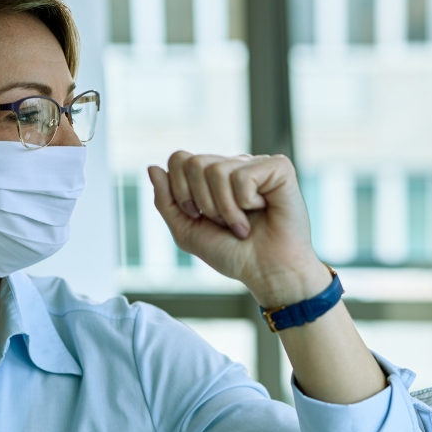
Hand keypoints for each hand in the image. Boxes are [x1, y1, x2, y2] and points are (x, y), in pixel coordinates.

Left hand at [148, 153, 329, 306]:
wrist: (267, 272)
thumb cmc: (234, 254)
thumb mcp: (188, 231)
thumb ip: (166, 201)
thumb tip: (152, 167)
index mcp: (213, 176)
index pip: (179, 160)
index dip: (181, 191)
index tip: (198, 216)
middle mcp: (234, 164)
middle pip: (193, 163)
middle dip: (202, 202)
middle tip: (223, 222)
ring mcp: (256, 164)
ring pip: (216, 171)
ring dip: (225, 208)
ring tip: (242, 223)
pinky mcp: (278, 168)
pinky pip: (242, 176)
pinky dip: (245, 203)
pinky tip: (261, 211)